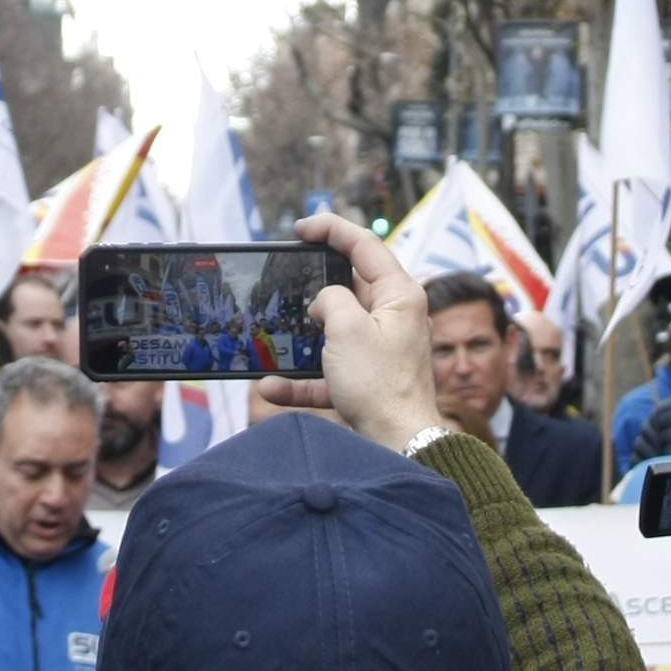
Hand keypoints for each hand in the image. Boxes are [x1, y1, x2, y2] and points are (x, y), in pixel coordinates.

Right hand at [252, 212, 437, 452]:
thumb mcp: (347, 328)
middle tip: (285, 280)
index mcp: (399, 295)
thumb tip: (324, 302)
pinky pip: (329, 371)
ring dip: (302, 338)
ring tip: (274, 336)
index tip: (300, 228)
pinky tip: (271, 386)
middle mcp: (394, 317)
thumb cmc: (380, 383)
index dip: (331, 229)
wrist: (398, 443)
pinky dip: (302, 378)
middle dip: (313, 287)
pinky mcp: (368, 379)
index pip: (365, 246)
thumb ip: (330, 299)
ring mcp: (381, 349)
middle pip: (349, 288)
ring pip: (334, 332)